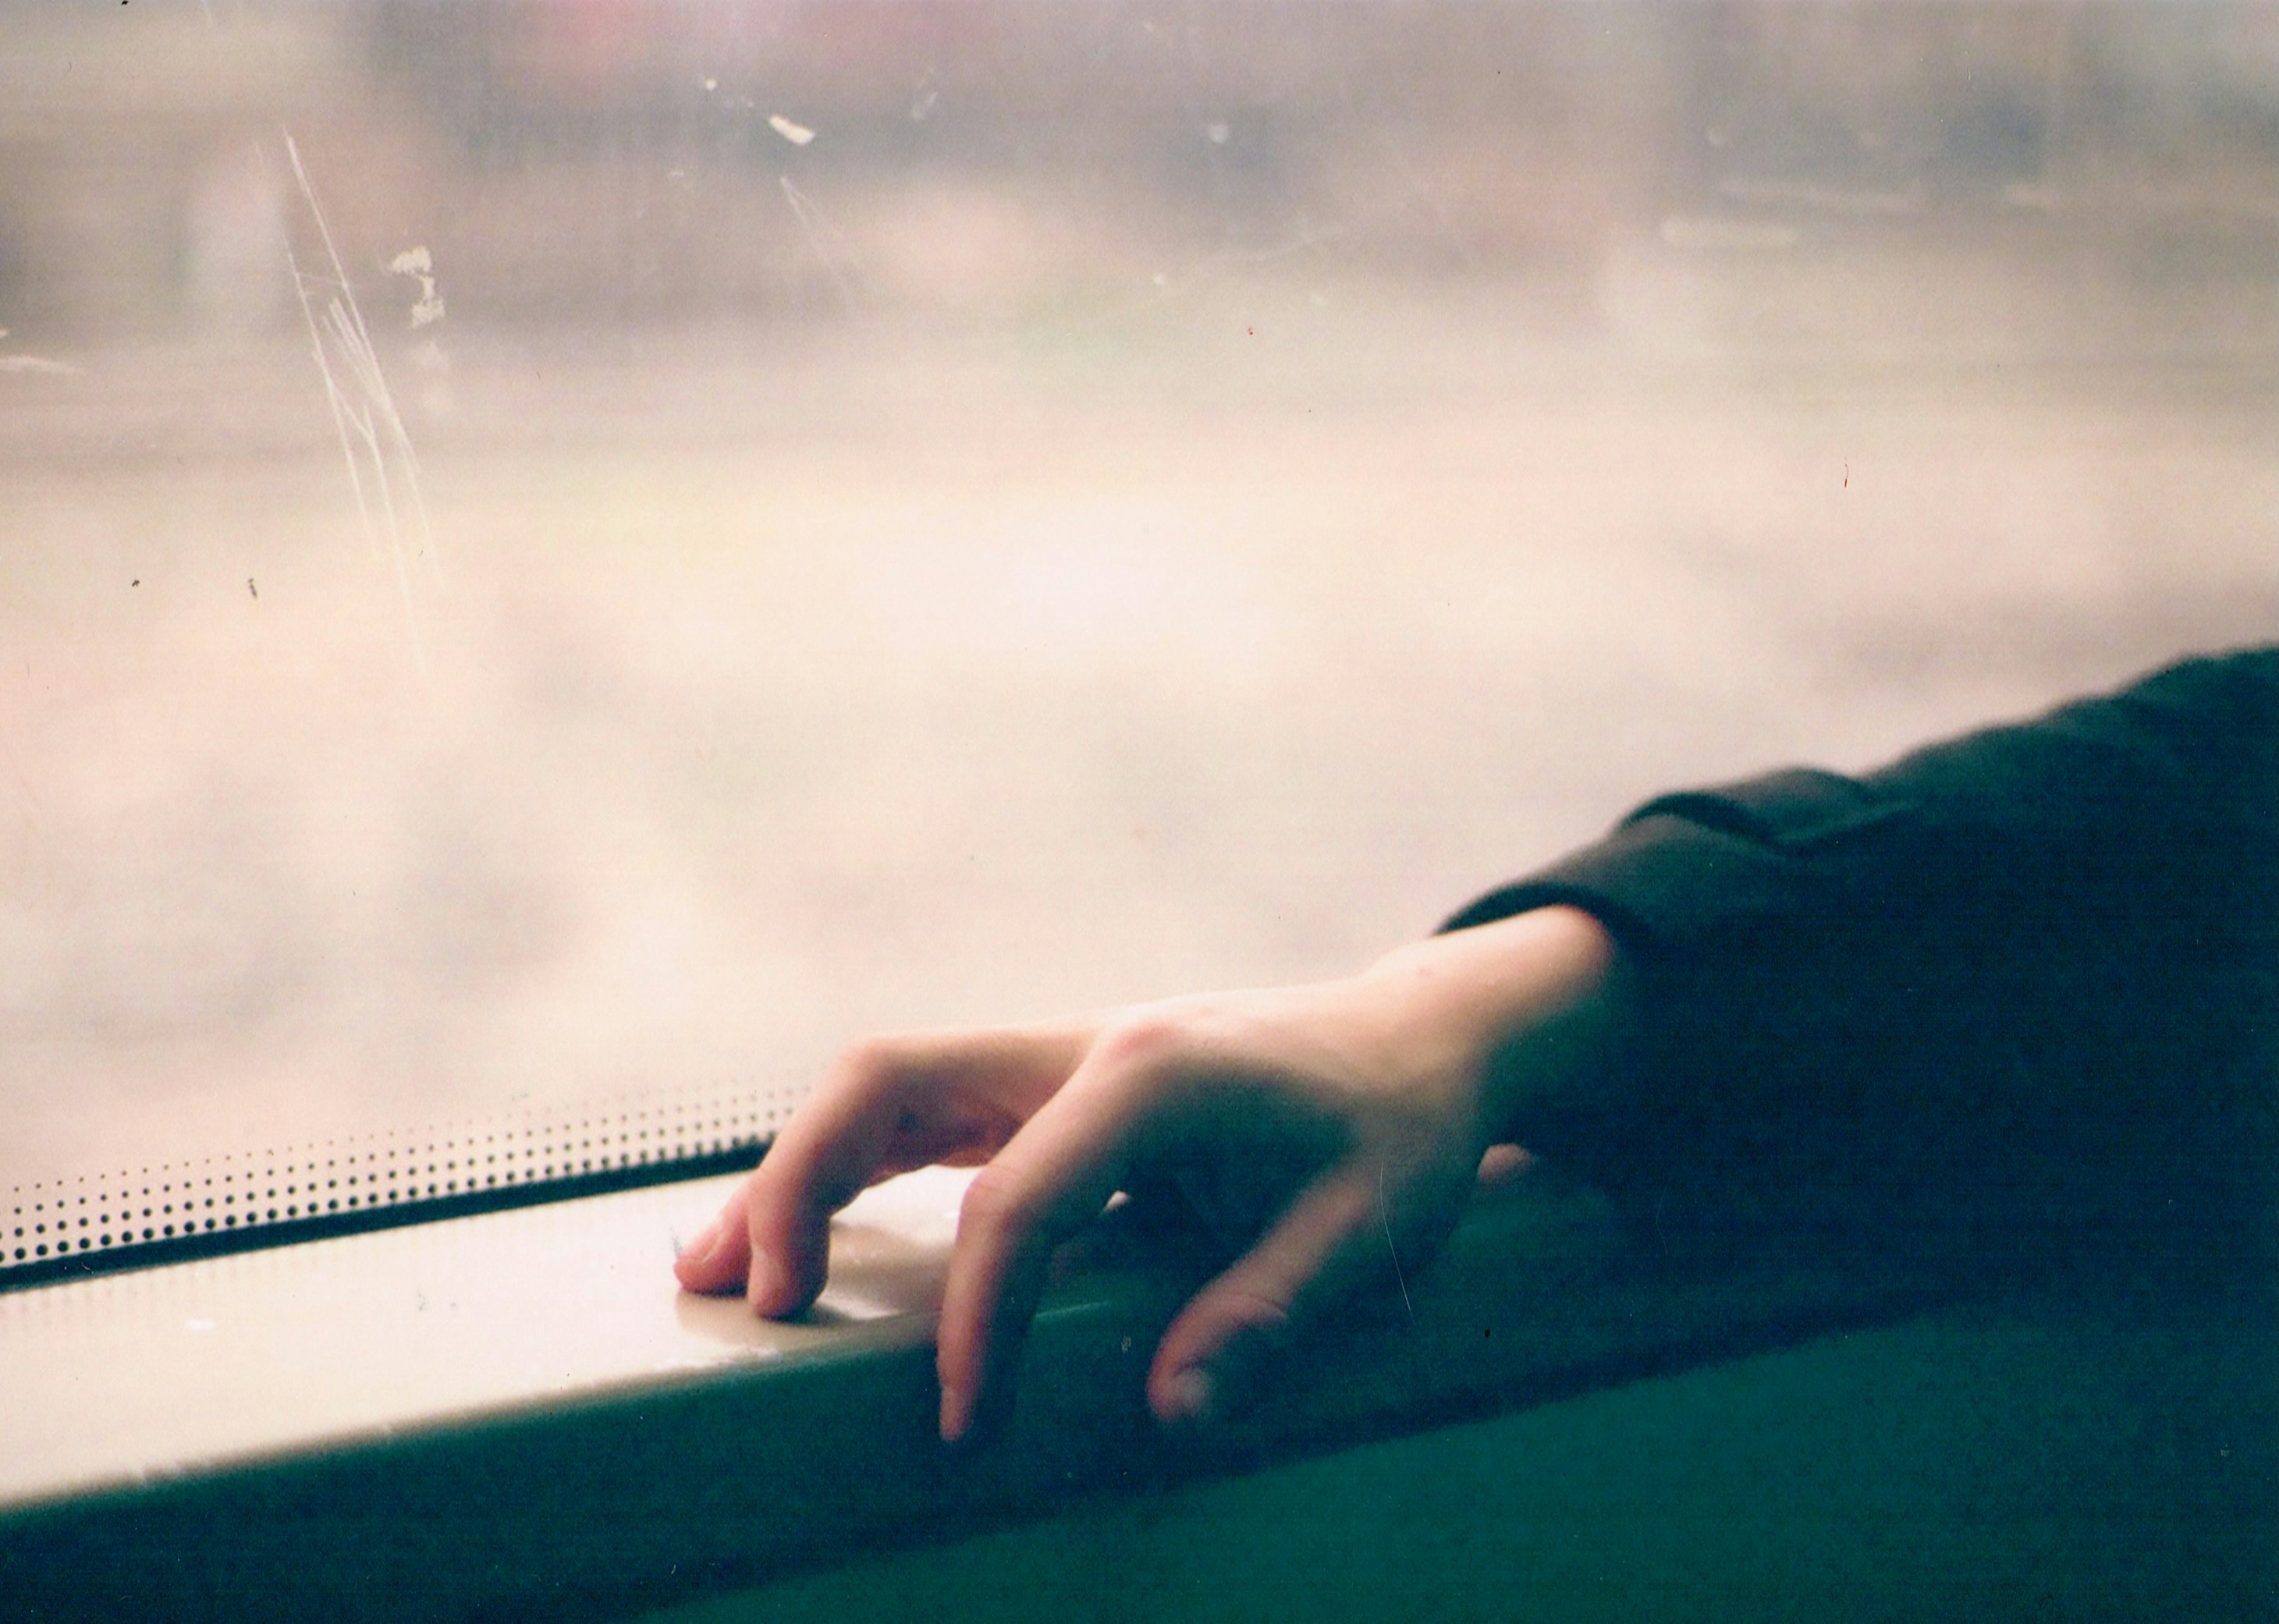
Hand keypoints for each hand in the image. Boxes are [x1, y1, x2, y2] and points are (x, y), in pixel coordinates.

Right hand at [675, 905, 1622, 1439]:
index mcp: (1155, 1072)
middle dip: (801, 1186)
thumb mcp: (1375, 1225)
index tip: (967, 1424)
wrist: (1410, 1041)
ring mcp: (1056, 1054)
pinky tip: (802, 1242)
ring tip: (712, 1276)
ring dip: (793, 1172)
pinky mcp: (1048, 1085)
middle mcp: (1083, 1045)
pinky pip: (920, 1115)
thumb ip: (1272, 1310)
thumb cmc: (1397, 1130)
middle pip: (890, 1080)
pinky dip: (844, 1172)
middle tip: (757, 1308)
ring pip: (883, 1086)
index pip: (1018, 1196)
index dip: (977, 1316)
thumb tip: (1171, 1412)